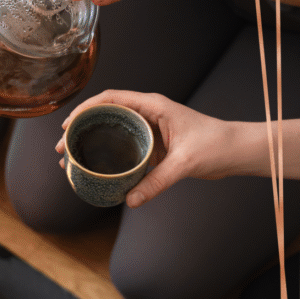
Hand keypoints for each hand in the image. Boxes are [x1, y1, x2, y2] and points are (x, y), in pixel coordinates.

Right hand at [55, 90, 236, 207]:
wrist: (236, 151)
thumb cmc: (216, 145)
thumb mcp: (184, 163)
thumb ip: (158, 181)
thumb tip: (131, 200)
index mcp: (152, 106)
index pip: (110, 99)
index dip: (85, 109)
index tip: (68, 125)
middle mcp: (148, 114)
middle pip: (105, 115)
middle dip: (80, 130)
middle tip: (62, 149)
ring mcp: (150, 129)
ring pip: (113, 132)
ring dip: (92, 144)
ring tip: (72, 161)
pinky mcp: (154, 144)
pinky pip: (126, 148)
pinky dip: (109, 157)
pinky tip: (98, 170)